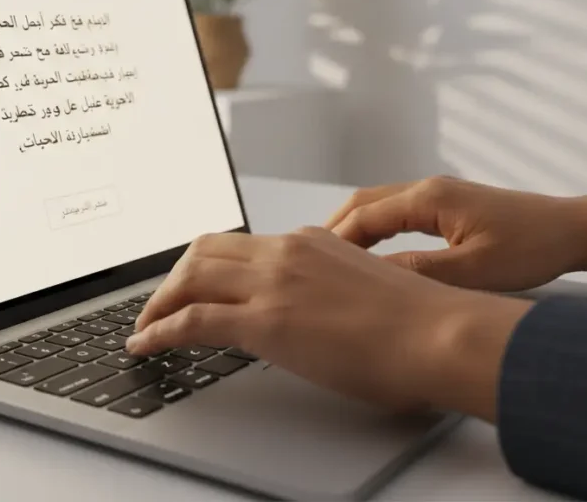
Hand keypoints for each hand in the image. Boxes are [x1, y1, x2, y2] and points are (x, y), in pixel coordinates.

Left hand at [127, 227, 529, 419]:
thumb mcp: (367, 289)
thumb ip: (332, 290)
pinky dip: (159, 331)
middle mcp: (288, 251)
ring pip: (190, 276)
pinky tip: (146, 345)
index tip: (195, 282)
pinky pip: (191, 320)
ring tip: (146, 327)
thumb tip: (317, 313)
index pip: (243, 244)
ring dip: (159, 302)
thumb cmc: (420, 323)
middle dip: (174, 277)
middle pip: (205, 250)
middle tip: (161, 303)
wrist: (440, 333)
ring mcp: (273, 282)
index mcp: (314, 240)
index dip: (209, 264)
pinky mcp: (265, 320)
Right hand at [326, 176, 586, 290]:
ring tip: (332, 261)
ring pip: (379, 206)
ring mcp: (438, 195)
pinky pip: (397, 213)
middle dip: (334, 230)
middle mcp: (429, 189)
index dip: (335, 241)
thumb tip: (375, 278)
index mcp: (430, 198)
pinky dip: (375, 230)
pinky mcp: (448, 206)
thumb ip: (421, 273)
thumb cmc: (533, 246)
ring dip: (354, 230)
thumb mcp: (474, 270)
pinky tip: (372, 255)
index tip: (312, 264)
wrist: (573, 230)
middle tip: (309, 260)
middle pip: (364, 203)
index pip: (364, 216)